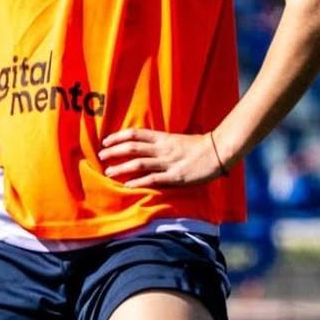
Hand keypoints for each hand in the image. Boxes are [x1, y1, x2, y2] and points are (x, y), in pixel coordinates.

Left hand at [98, 128, 223, 187]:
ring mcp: (168, 163)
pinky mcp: (176, 177)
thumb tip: (142, 146)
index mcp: (163, 138)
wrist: (218, 151)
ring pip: (139, 164)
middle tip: (100, 155)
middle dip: (114, 151)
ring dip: (121, 168)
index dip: (118, 137)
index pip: (135, 134)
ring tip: (108, 172)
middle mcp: (162, 149)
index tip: (105, 141)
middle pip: (132, 148)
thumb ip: (159, 143)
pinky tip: (127, 185)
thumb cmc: (197, 146)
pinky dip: (139, 182)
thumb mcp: (175, 140)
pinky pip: (154, 179)